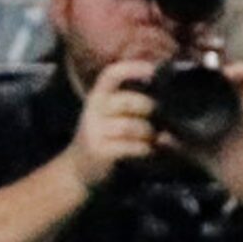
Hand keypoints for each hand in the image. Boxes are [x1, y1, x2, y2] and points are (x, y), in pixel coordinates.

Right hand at [67, 60, 158, 190]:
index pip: (111, 75)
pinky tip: (149, 153)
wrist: (79, 173)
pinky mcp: (100, 150)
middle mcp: (94, 110)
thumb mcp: (112, 118)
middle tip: (162, 119)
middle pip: (129, 101)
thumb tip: (163, 95)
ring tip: (156, 140)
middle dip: (150, 109)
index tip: (153, 69)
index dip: (131, 69)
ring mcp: (95, 130)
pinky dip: (145, 150)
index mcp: (98, 97)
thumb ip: (130, 106)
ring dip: (150, 134)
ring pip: (133, 126)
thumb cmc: (106, 142)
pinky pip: (132, 146)